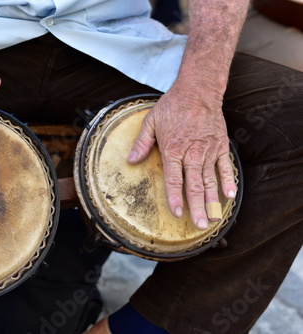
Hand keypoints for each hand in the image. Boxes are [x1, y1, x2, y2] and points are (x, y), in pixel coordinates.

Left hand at [127, 81, 236, 229]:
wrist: (197, 90)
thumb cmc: (172, 106)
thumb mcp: (150, 121)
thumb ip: (141, 143)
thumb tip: (131, 161)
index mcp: (173, 149)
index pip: (174, 179)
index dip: (175, 198)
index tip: (176, 213)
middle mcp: (192, 152)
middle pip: (194, 184)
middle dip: (197, 207)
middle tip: (199, 225)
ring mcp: (208, 150)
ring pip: (210, 179)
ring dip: (212, 200)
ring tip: (213, 218)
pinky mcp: (220, 145)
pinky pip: (225, 166)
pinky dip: (228, 181)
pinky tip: (229, 196)